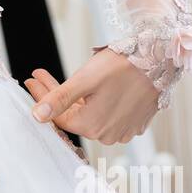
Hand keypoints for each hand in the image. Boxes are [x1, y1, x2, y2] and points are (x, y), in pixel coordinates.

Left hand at [23, 49, 159, 144]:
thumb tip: (36, 116)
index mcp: (92, 126)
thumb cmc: (123, 65)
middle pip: (73, 115)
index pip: (58, 116)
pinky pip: (107, 114)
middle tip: (39, 76)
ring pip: (89, 115)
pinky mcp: (134, 122)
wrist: (160, 58)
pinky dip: (94, 101)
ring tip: (58, 81)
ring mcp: (123, 130)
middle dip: (54, 95)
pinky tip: (87, 88)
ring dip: (73, 99)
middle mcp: (108, 134)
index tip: (32, 79)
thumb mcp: (85, 79)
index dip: (42, 97)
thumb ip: (60, 99)